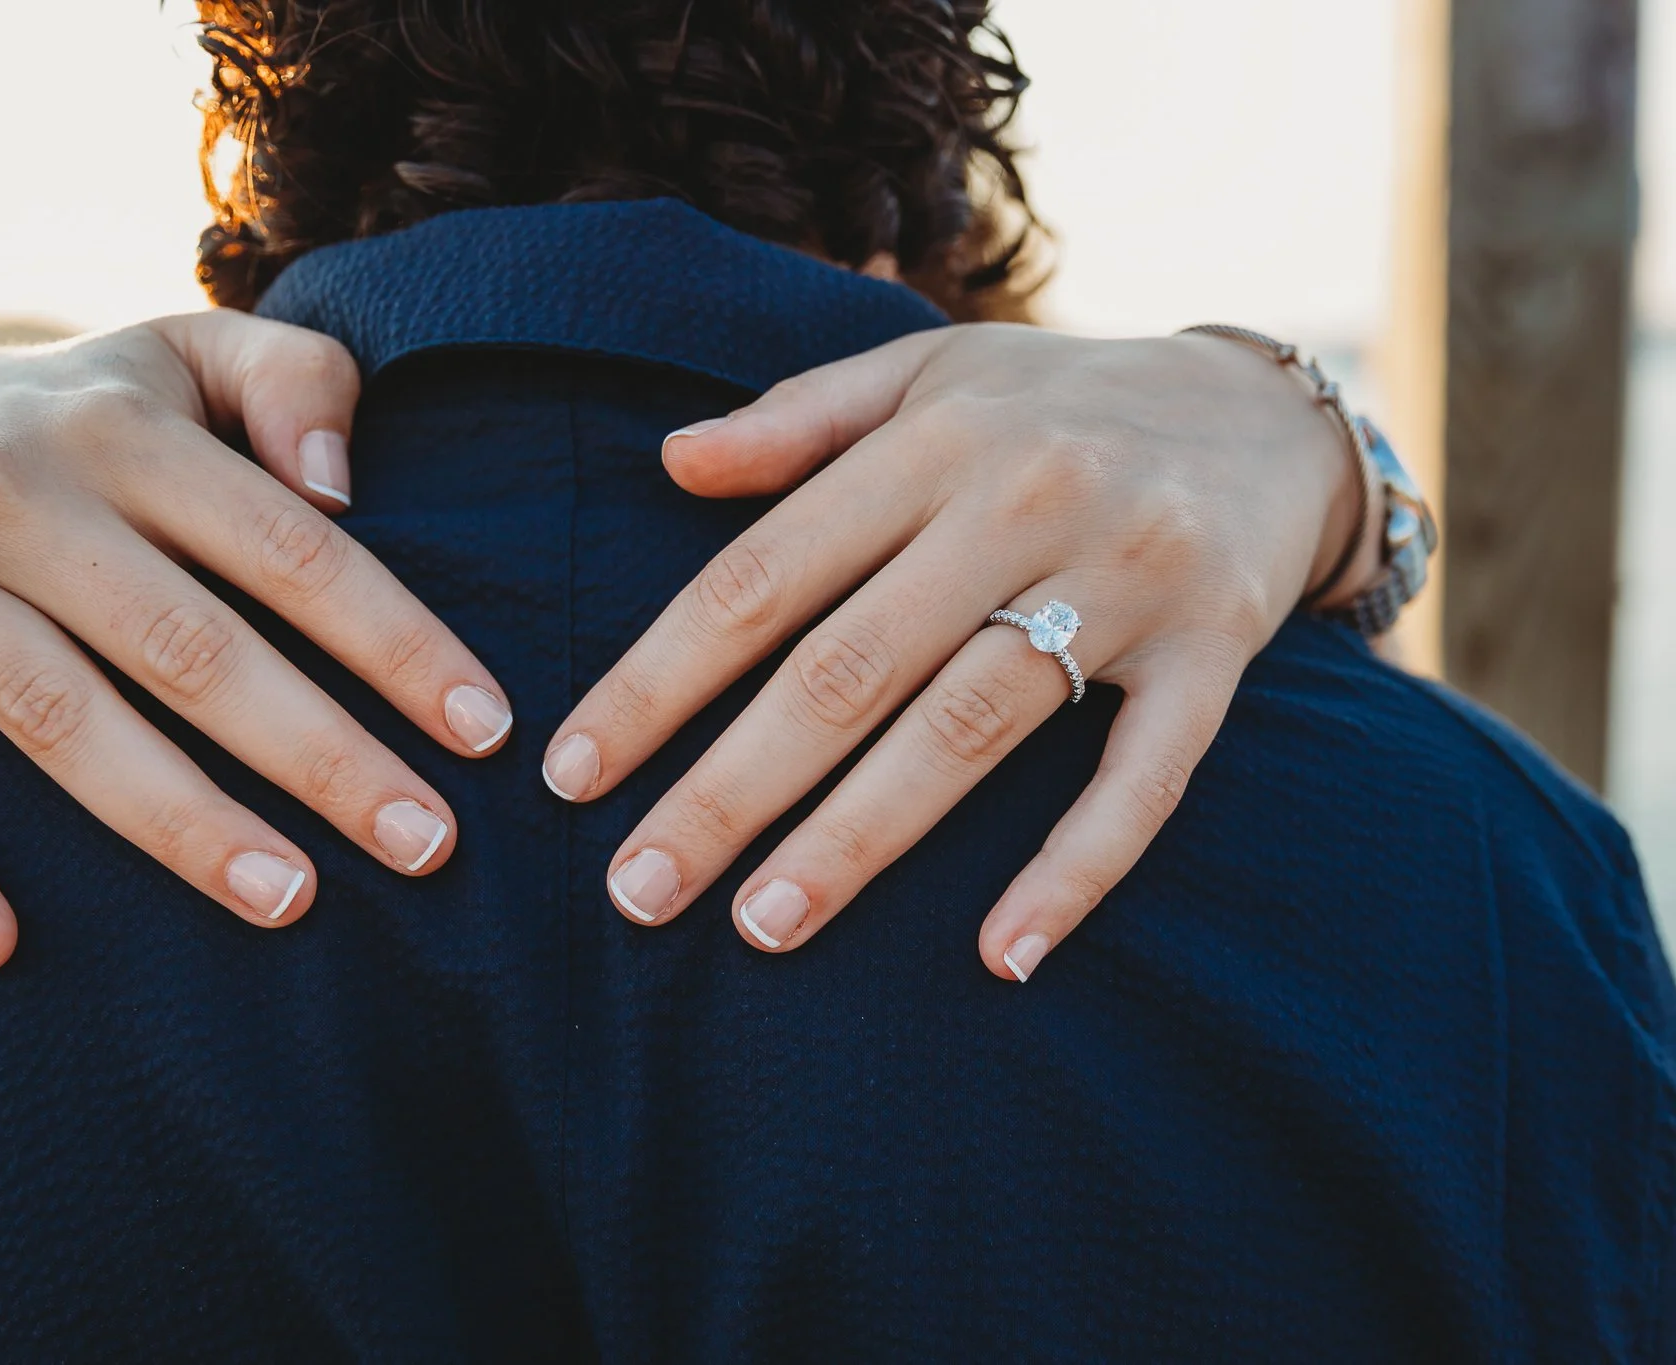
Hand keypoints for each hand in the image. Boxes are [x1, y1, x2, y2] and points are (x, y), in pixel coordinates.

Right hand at [0, 312, 513, 971]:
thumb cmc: (98, 417)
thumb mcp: (194, 359)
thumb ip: (295, 382)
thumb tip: (342, 487)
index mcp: (114, 424)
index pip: (286, 548)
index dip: (393, 643)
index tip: (484, 732)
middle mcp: (1, 491)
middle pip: (185, 646)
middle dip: (319, 754)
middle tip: (426, 846)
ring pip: (55, 719)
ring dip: (177, 823)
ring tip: (293, 903)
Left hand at [541, 324, 1373, 978]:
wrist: (1268, 408)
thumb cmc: (1057, 404)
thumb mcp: (926, 375)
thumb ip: (798, 418)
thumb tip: (668, 463)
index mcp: (931, 443)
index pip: (762, 576)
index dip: (659, 680)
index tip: (575, 775)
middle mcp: (1022, 504)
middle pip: (848, 668)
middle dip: (731, 788)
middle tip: (638, 892)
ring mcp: (1127, 580)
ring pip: (971, 728)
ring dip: (861, 837)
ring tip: (763, 928)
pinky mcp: (1216, 651)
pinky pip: (1143, 779)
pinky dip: (1075, 869)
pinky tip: (1001, 956)